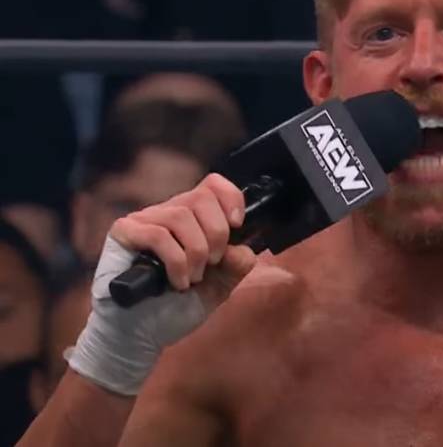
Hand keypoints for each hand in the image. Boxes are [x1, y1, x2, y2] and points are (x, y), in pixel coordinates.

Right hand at [107, 172, 254, 308]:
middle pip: (200, 197)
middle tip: (213, 264)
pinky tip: (177, 282)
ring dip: (196, 252)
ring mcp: (143, 221)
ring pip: (180, 216)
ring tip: (193, 278)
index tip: (238, 224)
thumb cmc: (175, 307)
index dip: (231, 197)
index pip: (213, 185)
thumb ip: (236, 265)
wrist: (141, 335)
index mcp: (192, 219)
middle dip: (217, 234)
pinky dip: (176, 261)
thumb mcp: (219, 286)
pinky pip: (157, 235)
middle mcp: (166, 213)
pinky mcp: (123, 234)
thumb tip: (241, 248)